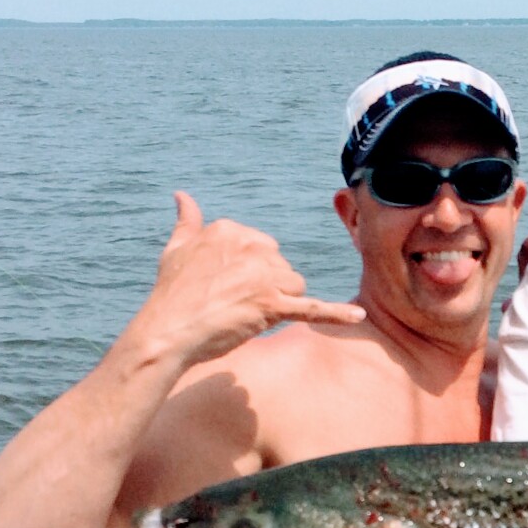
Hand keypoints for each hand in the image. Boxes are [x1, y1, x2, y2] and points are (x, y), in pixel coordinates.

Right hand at [135, 193, 364, 368]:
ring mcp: (263, 275)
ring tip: (245, 313)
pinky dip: (337, 313)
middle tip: (232, 302)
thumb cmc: (171, 294)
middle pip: (281, 266)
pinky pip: (312, 308)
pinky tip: (360, 317)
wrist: (167, 332)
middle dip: (266, 286)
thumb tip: (182, 195)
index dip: (249, 272)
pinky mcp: (272, 305)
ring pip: (294, 285)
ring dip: (279, 301)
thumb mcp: (177, 248)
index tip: (225, 285)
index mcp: (231, 229)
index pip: (262, 248)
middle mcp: (250, 245)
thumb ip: (187, 221)